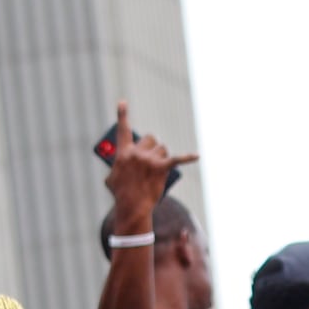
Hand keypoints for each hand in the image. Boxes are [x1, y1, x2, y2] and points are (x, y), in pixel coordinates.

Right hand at [102, 101, 197, 224]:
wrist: (133, 207)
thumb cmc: (121, 194)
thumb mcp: (111, 177)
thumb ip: (116, 167)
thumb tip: (121, 167)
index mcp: (122, 153)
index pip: (122, 130)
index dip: (122, 114)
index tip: (123, 102)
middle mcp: (136, 152)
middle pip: (150, 138)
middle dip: (153, 146)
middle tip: (152, 158)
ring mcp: (149, 160)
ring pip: (163, 148)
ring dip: (163, 155)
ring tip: (160, 168)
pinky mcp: (162, 168)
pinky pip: (177, 160)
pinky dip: (187, 158)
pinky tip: (197, 156)